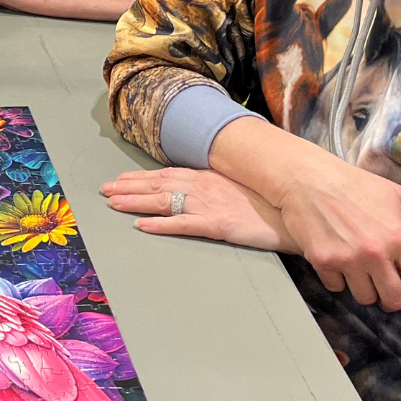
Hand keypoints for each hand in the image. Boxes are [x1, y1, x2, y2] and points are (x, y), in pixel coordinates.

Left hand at [101, 167, 293, 250]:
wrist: (296, 212)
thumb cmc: (269, 201)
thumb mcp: (237, 186)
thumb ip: (215, 185)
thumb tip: (194, 187)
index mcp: (208, 177)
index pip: (165, 174)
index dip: (139, 178)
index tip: (119, 180)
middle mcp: (204, 187)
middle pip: (158, 185)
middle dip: (129, 187)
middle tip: (105, 190)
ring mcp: (210, 205)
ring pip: (164, 201)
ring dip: (136, 203)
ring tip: (114, 204)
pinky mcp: (218, 225)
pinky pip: (183, 224)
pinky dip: (161, 225)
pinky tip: (143, 226)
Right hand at [260, 148, 400, 333]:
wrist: (306, 178)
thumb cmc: (355, 184)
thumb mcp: (396, 195)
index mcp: (399, 237)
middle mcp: (375, 253)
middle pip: (394, 300)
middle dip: (394, 297)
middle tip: (387, 280)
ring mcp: (347, 259)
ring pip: (365, 298)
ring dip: (367, 289)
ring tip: (361, 267)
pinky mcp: (322, 262)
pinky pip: (337, 287)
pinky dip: (340, 280)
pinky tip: (338, 259)